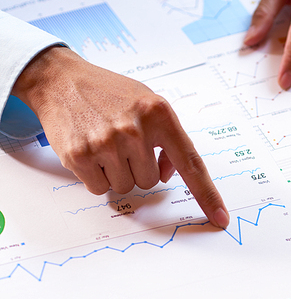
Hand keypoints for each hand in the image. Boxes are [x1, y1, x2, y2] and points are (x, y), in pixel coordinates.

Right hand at [12, 47, 228, 227]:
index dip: (207, 195)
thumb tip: (168, 174)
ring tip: (103, 144)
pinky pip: (100, 188)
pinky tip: (89, 151)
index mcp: (160, 114)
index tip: (221, 218)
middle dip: (137, 168)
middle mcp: (135, 129)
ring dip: (116, 173)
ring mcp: (107, 143)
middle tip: (121, 144)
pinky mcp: (81, 155)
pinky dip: (95, 176)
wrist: (62, 80)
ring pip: (126, 187)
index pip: (191, 163)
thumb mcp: (148, 104)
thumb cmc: (110, 94)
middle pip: (151, 181)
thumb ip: (166, 139)